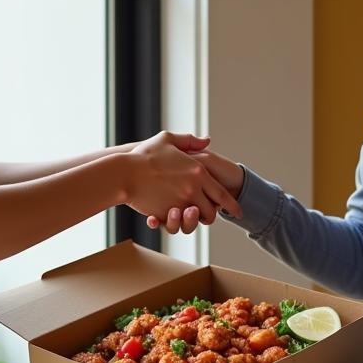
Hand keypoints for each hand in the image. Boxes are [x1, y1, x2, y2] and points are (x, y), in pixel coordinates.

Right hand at [125, 132, 241, 225]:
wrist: (124, 172)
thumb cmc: (145, 155)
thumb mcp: (168, 139)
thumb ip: (189, 141)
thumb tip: (208, 141)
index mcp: (198, 171)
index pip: (221, 193)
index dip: (231, 204)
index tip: (238, 211)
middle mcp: (193, 189)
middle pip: (212, 211)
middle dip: (212, 215)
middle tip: (210, 213)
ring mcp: (179, 202)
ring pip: (197, 220)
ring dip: (196, 220)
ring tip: (192, 215)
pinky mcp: (166, 213)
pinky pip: (177, 223)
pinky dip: (177, 221)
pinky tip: (174, 215)